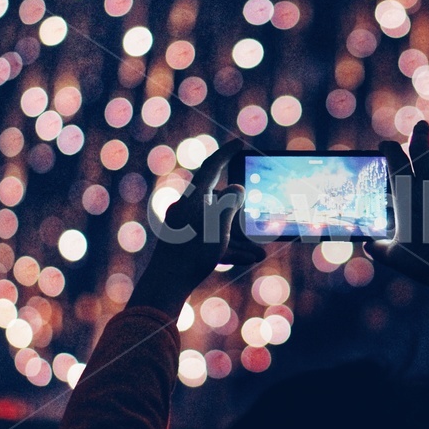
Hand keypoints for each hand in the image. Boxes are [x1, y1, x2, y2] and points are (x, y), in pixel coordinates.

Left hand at [128, 140, 264, 314]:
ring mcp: (188, 227)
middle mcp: (189, 208)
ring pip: (221, 225)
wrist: (167, 284)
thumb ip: (230, 202)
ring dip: (242, 238)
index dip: (226, 153)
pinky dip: (231, 247)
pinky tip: (250, 258)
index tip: (239, 144)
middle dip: (243, 215)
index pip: (212, 167)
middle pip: (220, 202)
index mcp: (193, 197)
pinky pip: (214, 240)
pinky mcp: (188, 244)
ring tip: (261, 251)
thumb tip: (236, 187)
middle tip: (259, 220)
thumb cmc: (193, 251)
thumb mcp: (219, 223)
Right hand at [365, 121, 428, 329]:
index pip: (394, 159)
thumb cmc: (427, 267)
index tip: (385, 145)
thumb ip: (378, 248)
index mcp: (406, 196)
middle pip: (422, 148)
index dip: (388, 148)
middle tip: (420, 126)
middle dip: (419, 134)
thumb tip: (367, 245)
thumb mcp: (395, 258)